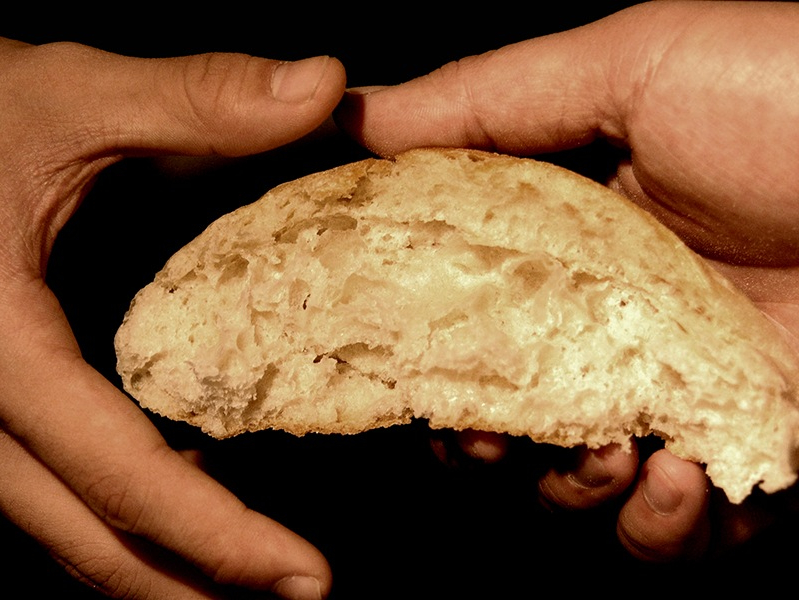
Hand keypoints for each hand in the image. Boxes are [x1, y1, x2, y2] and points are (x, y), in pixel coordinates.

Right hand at [0, 38, 344, 597]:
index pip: (115, 471)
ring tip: (249, 581)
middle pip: (83, 536)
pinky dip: (119, 518)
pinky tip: (186, 506)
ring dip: (155, 568)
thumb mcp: (76, 97)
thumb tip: (323, 86)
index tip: (304, 579)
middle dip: (191, 585)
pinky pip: (48, 491)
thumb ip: (200, 100)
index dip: (214, 536)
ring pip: (58, 530)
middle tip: (293, 597)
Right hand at [336, 0, 798, 560]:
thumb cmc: (797, 102)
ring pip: (577, 487)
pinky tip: (676, 474)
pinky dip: (657, 528)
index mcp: (572, 248)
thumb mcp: (633, 68)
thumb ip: (487, 99)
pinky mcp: (750, 460)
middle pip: (510, 417)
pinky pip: (673, 534)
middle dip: (480, 445)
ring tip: (607, 451)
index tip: (395, 363)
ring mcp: (683, 398)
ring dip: (567, 489)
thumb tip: (357, 118)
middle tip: (486, 437)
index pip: (467, 313)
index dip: (424, 348)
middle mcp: (617, 328)